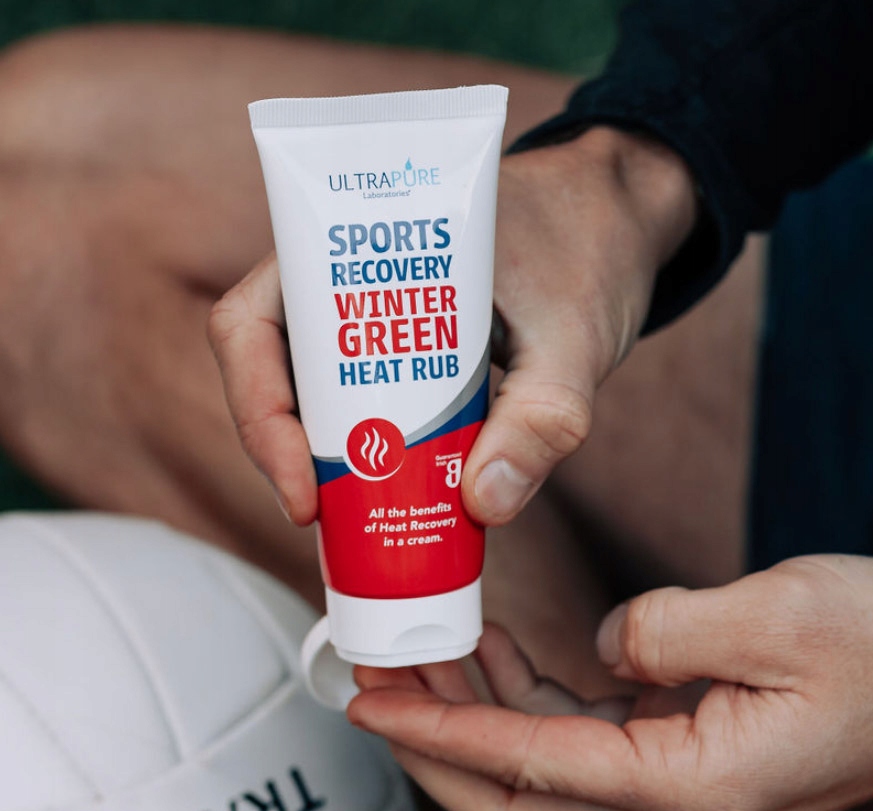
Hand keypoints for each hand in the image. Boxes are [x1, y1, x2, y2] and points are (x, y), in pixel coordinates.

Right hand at [208, 126, 697, 526]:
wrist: (616, 220)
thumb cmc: (590, 249)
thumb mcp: (576, 339)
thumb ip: (542, 420)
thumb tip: (482, 505)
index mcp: (352, 249)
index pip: (252, 326)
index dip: (257, 415)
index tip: (305, 492)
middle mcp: (346, 285)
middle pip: (273, 375)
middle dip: (293, 457)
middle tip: (333, 525)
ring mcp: (377, 322)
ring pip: (321, 400)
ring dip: (334, 465)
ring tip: (364, 525)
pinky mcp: (411, 357)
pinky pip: (372, 411)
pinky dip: (379, 460)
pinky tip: (404, 501)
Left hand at [348, 556, 872, 810]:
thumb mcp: (778, 613)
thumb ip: (663, 631)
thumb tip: (601, 647)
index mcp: (691, 787)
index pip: (526, 768)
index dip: (438, 735)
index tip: (367, 704)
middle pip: (518, 806)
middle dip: (436, 749)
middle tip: (373, 684)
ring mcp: (685, 798)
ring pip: (545, 780)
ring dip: (477, 724)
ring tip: (424, 653)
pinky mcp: (693, 766)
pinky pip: (586, 749)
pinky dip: (532, 707)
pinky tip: (503, 652)